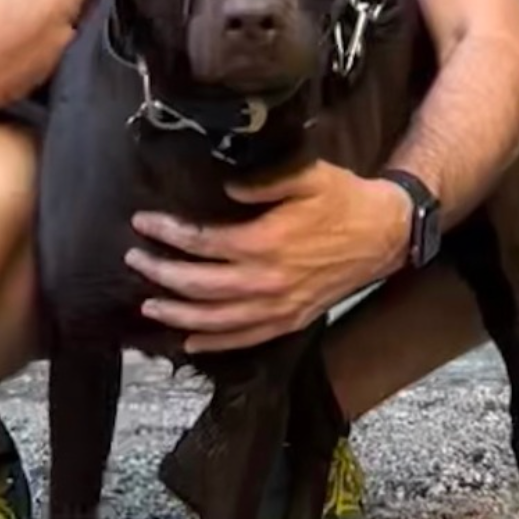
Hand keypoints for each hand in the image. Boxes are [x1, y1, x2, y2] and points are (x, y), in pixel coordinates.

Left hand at [129, 161, 410, 353]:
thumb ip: (262, 180)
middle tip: (135, 260)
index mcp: (264, 242)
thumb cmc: (344, 199)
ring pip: (216, 319)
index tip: (143, 222)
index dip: (168, 232)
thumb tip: (223, 186)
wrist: (384, 234)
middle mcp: (266, 281)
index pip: (201, 241)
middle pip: (198, 284)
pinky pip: (246, 339)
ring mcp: (279, 306)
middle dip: (160, 273)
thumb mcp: (307, 175)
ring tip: (150, 304)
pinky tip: (190, 341)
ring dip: (178, 314)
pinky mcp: (291, 319)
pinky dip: (215, 343)